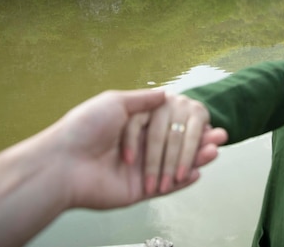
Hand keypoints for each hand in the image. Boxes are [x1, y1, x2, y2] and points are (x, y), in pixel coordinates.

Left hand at [52, 90, 223, 209]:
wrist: (63, 163)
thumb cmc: (84, 128)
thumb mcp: (114, 102)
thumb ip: (143, 100)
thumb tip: (166, 93)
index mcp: (135, 125)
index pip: (169, 124)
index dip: (189, 124)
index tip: (208, 121)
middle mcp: (140, 147)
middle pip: (177, 144)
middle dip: (199, 141)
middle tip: (220, 137)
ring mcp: (141, 170)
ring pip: (175, 165)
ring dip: (197, 158)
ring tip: (215, 151)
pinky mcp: (139, 190)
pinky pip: (166, 187)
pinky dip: (184, 180)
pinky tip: (199, 171)